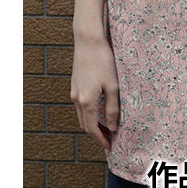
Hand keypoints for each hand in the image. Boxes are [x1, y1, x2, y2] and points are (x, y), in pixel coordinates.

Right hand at [70, 31, 118, 148]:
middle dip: (96, 134)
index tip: (110, 146)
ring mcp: (74, 91)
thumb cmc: (103, 61)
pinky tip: (99, 109)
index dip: (100, 139)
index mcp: (87, 101)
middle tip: (110, 138)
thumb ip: (112, 108)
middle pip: (85, 124)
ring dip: (92, 123)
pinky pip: (80, 105)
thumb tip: (112, 127)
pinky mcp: (75, 84)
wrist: (88, 41)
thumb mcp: (113, 85)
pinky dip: (88, 113)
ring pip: (82, 115)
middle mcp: (77, 99)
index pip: (92, 129)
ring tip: (106, 126)